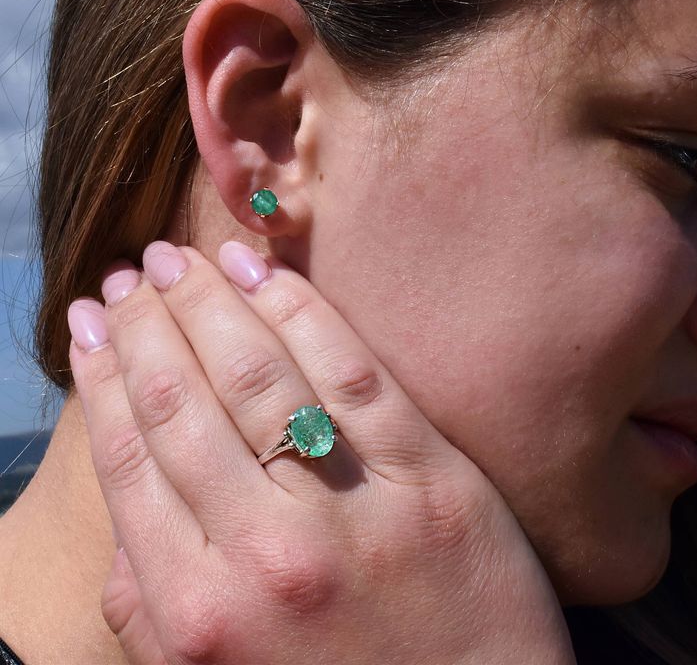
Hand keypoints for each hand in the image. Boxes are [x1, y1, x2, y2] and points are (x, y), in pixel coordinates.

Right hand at [68, 241, 574, 664]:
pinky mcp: (429, 480)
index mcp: (199, 611)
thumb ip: (151, 602)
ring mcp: (353, 512)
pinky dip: (301, 313)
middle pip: (184, 403)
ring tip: (182, 258)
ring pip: (259, 378)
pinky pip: (353, 376)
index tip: (92, 321)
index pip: (131, 457)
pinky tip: (264, 273)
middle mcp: (267, 555)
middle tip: (132, 272)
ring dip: (210, 305)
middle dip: (147, 324)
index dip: (103, 373)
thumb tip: (126, 495)